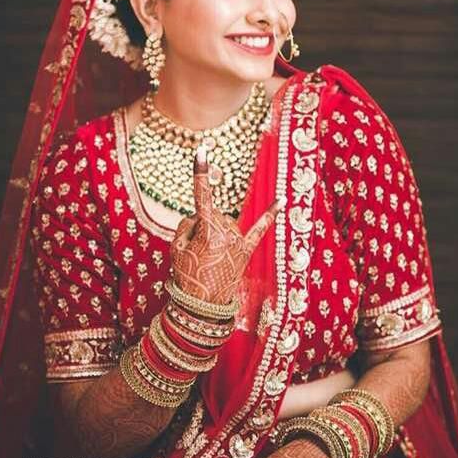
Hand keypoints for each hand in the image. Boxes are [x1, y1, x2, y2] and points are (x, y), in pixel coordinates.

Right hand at [171, 145, 282, 303]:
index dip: (200, 172)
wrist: (202, 307)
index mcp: (209, 230)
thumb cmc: (186, 275)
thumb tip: (200, 217)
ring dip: (215, 234)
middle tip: (194, 252)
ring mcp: (239, 242)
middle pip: (211, 214)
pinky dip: (270, 215)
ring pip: (225, 223)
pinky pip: (259, 229)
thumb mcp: (176, 248)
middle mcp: (228, 232)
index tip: (202, 150)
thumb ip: (186, 224)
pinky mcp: (247, 251)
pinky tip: (281, 201)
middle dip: (201, 227)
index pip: (202, 196)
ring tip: (208, 258)